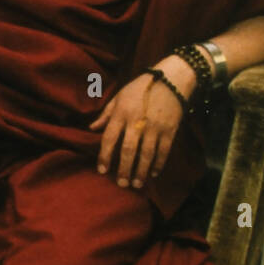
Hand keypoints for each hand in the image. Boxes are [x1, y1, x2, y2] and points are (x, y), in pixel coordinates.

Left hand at [89, 60, 194, 189]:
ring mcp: (155, 127)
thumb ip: (106, 114)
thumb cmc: (140, 88)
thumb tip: (92, 128)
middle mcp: (137, 122)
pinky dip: (159, 164)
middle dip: (124, 168)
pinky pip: (164, 151)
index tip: (102, 170)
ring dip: (141, 171)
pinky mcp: (170, 130)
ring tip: (136, 184)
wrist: (171, 80)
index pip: (110, 138)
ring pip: (147, 154)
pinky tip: (153, 173)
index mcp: (122, 114)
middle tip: (120, 184)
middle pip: (128, 150)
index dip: (105, 155)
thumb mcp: (119, 97)